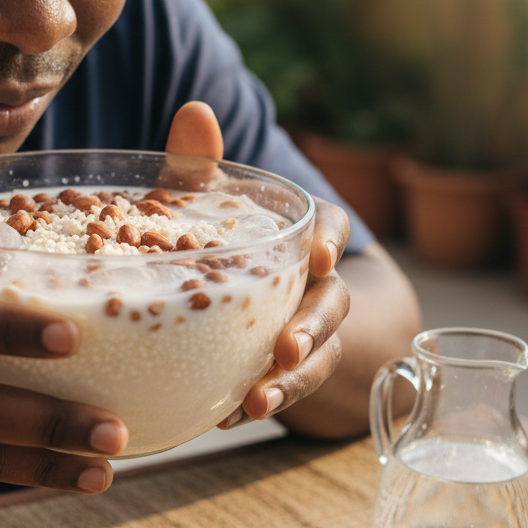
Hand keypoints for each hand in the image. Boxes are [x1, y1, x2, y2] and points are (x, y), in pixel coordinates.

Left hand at [164, 102, 351, 428]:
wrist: (238, 296)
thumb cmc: (223, 239)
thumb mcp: (207, 207)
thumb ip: (199, 168)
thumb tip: (193, 110)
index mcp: (306, 236)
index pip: (334, 229)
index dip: (330, 241)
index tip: (319, 256)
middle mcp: (317, 285)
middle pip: (333, 305)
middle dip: (313, 329)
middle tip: (285, 349)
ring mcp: (309, 333)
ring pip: (317, 359)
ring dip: (290, 383)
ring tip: (255, 402)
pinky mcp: (286, 372)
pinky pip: (284, 391)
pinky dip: (256, 402)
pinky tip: (222, 417)